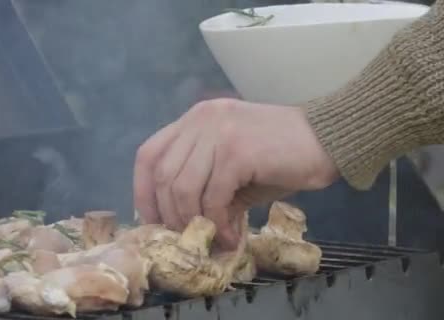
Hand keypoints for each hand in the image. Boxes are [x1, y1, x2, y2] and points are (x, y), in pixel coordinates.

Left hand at [133, 98, 338, 249]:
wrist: (329, 140)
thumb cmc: (281, 156)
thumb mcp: (233, 169)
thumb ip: (204, 186)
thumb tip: (182, 224)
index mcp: (194, 120)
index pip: (149, 154)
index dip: (143, 192)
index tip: (152, 221)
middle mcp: (200, 120)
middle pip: (161, 174)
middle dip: (169, 214)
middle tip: (186, 237)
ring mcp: (217, 132)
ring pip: (182, 187)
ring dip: (193, 221)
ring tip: (212, 238)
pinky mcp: (236, 151)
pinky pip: (212, 196)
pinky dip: (218, 222)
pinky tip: (231, 235)